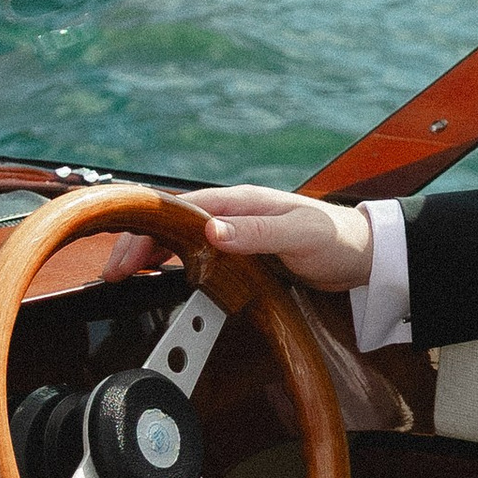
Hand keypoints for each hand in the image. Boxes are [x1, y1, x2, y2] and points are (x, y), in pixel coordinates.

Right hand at [100, 185, 373, 290]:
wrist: (365, 253)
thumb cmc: (336, 240)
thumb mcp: (297, 235)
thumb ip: (255, 233)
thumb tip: (210, 231)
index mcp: (241, 202)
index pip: (180, 211)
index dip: (147, 231)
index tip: (124, 257)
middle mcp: (233, 212)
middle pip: (171, 222)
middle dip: (137, 243)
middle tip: (112, 272)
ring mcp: (236, 230)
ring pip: (179, 236)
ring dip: (150, 252)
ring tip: (124, 275)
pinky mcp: (242, 250)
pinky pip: (196, 252)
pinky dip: (172, 262)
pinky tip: (159, 275)